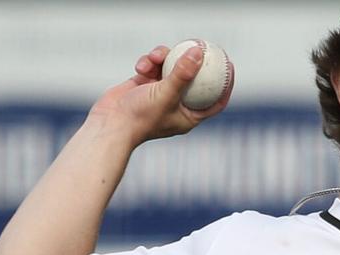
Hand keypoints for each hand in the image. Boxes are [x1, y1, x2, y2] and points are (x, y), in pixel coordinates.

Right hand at [86, 44, 234, 145]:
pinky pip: (152, 67)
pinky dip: (147, 63)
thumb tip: (198, 53)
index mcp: (188, 115)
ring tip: (155, 57)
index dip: (224, 84)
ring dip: (162, 58)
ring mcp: (160, 93)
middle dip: (195, 61)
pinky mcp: (144, 85)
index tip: (230, 66)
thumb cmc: (141, 117)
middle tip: (202, 45)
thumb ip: (183, 74)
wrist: (109, 124)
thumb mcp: (166, 94)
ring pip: (170, 67)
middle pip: (193, 79)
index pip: (214, 100)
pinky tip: (140, 66)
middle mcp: (176, 104)